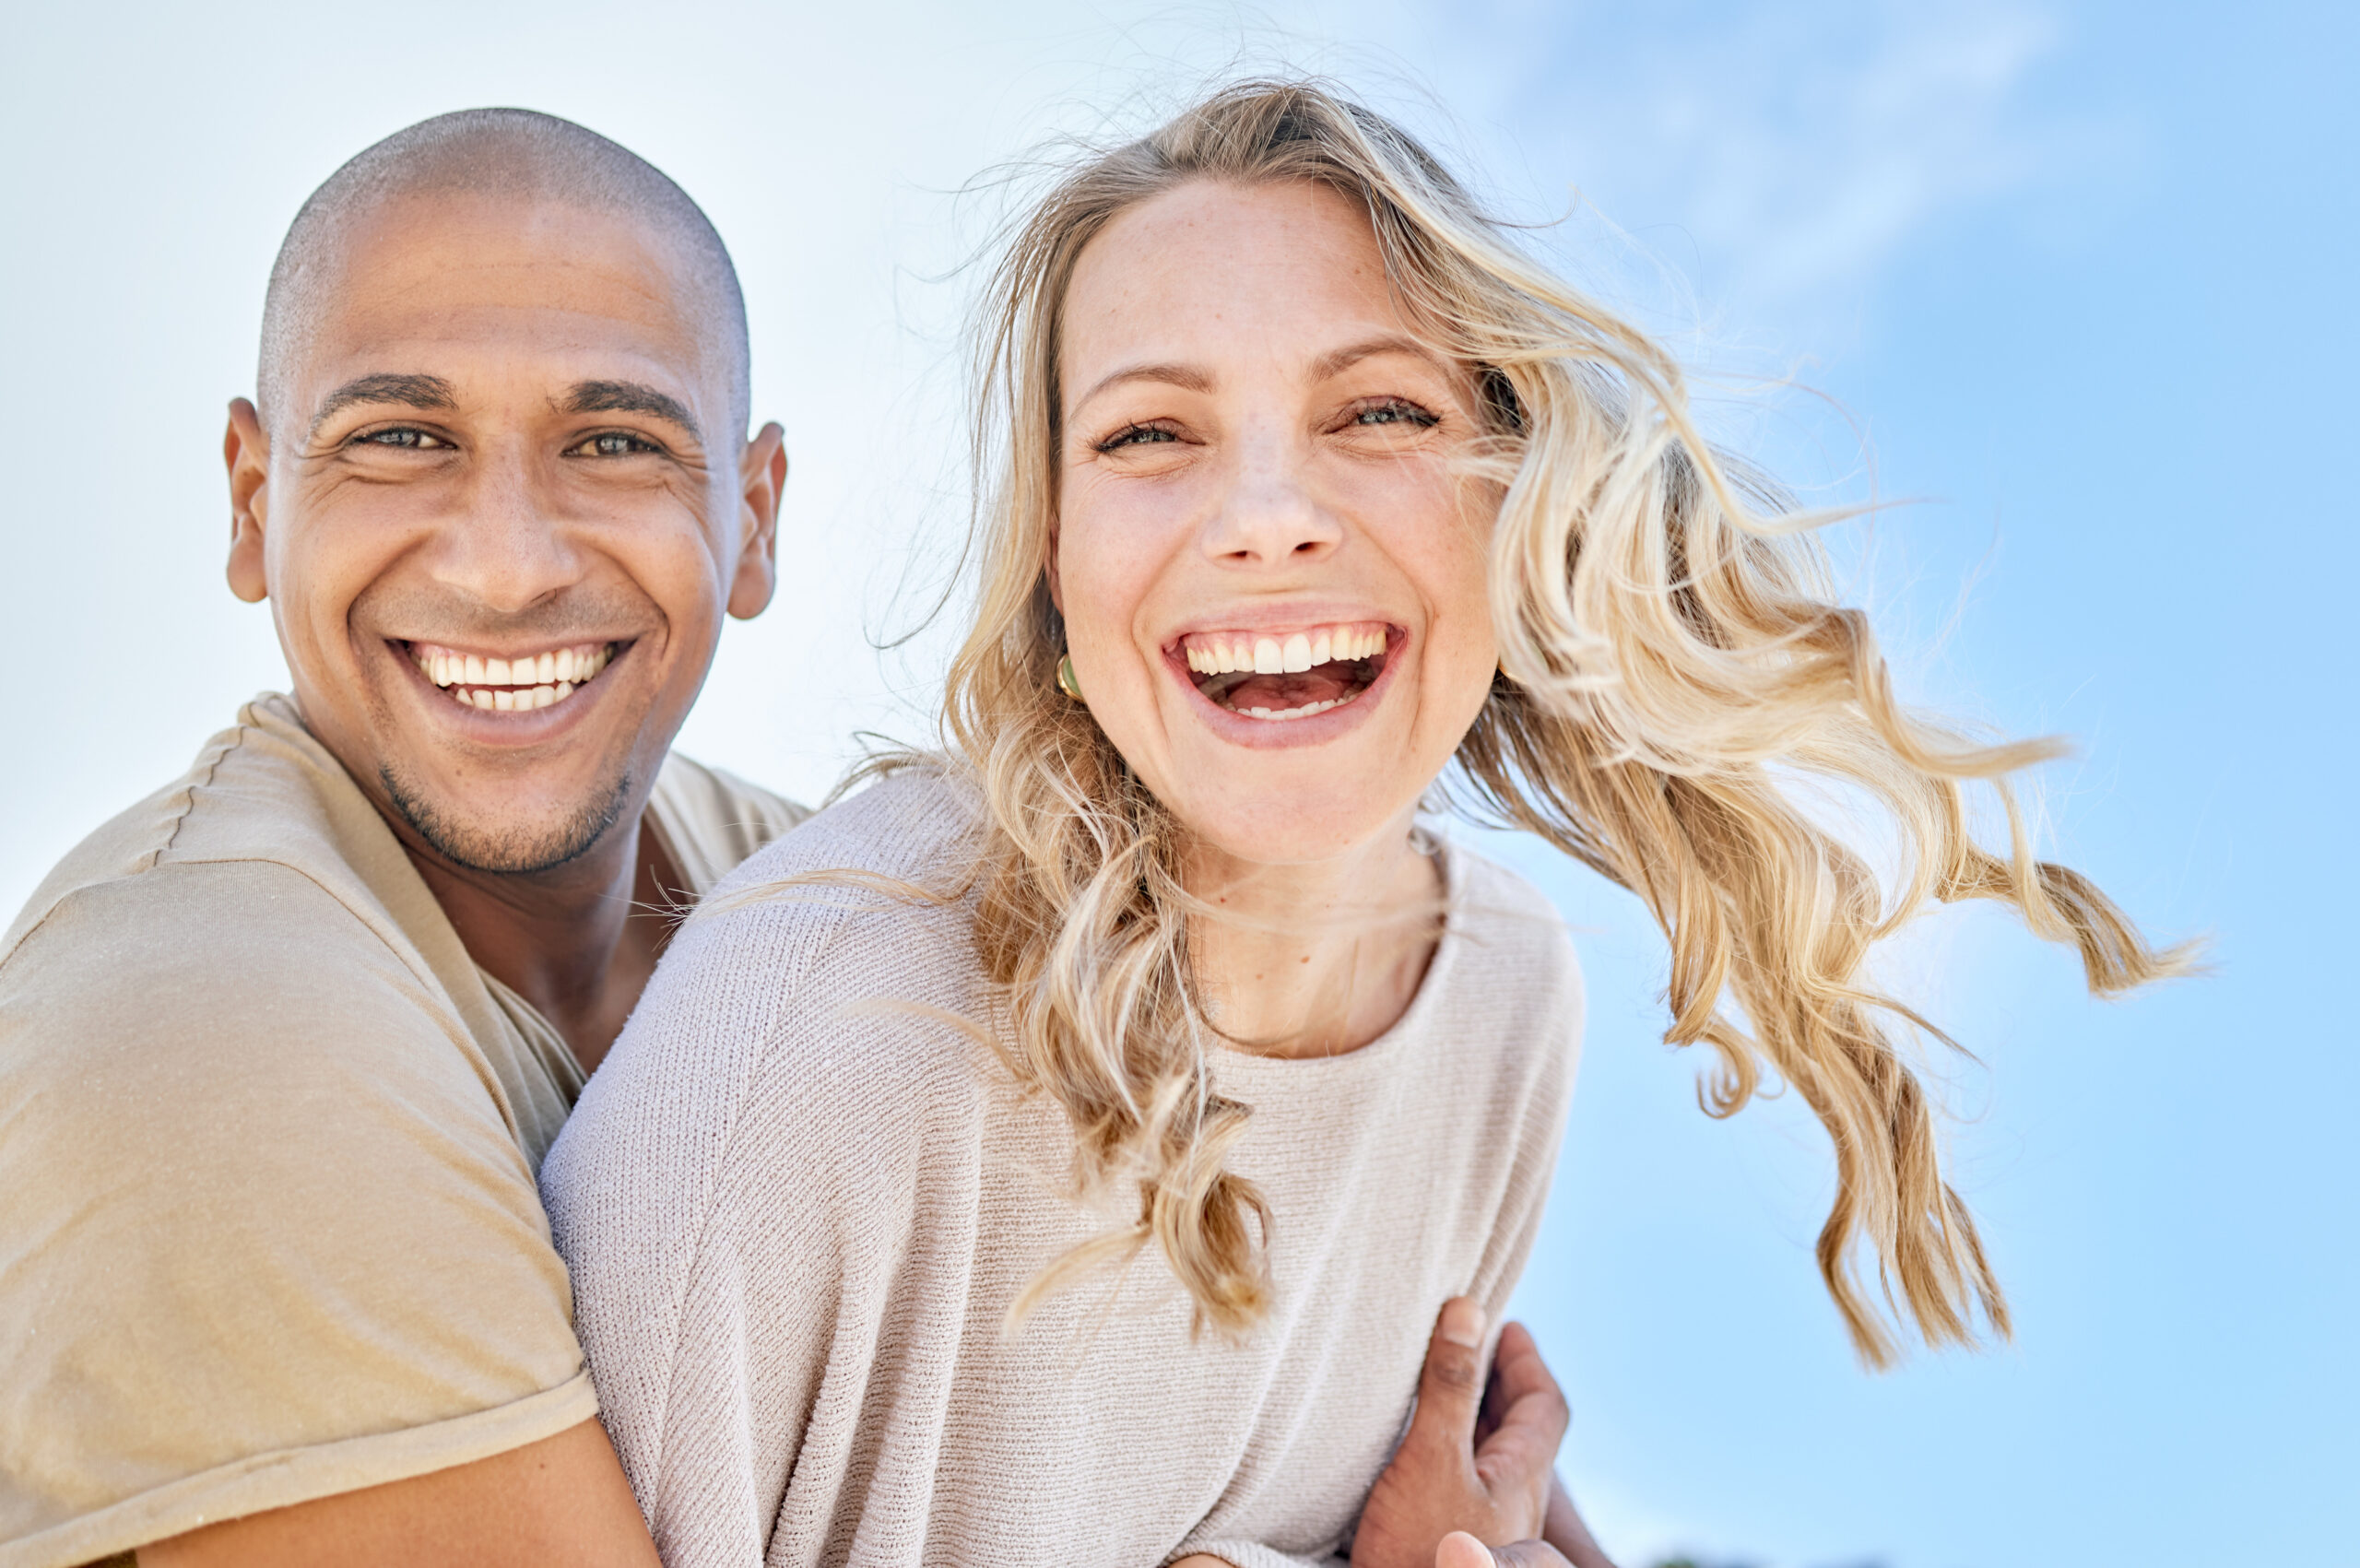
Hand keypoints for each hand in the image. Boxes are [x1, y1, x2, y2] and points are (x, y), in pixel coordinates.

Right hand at [1347, 1298, 1568, 1567]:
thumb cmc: (1421, 1551)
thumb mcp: (1431, 1457)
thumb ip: (1450, 1387)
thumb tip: (1469, 1312)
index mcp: (1520, 1474)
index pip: (1545, 1405)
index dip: (1526, 1360)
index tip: (1501, 1324)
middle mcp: (1512, 1500)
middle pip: (1521, 1430)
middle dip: (1497, 1381)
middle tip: (1466, 1345)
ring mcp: (1486, 1524)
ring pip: (1491, 1456)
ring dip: (1471, 1414)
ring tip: (1437, 1385)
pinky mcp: (1455, 1539)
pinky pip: (1464, 1478)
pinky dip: (1448, 1446)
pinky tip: (1414, 1449)